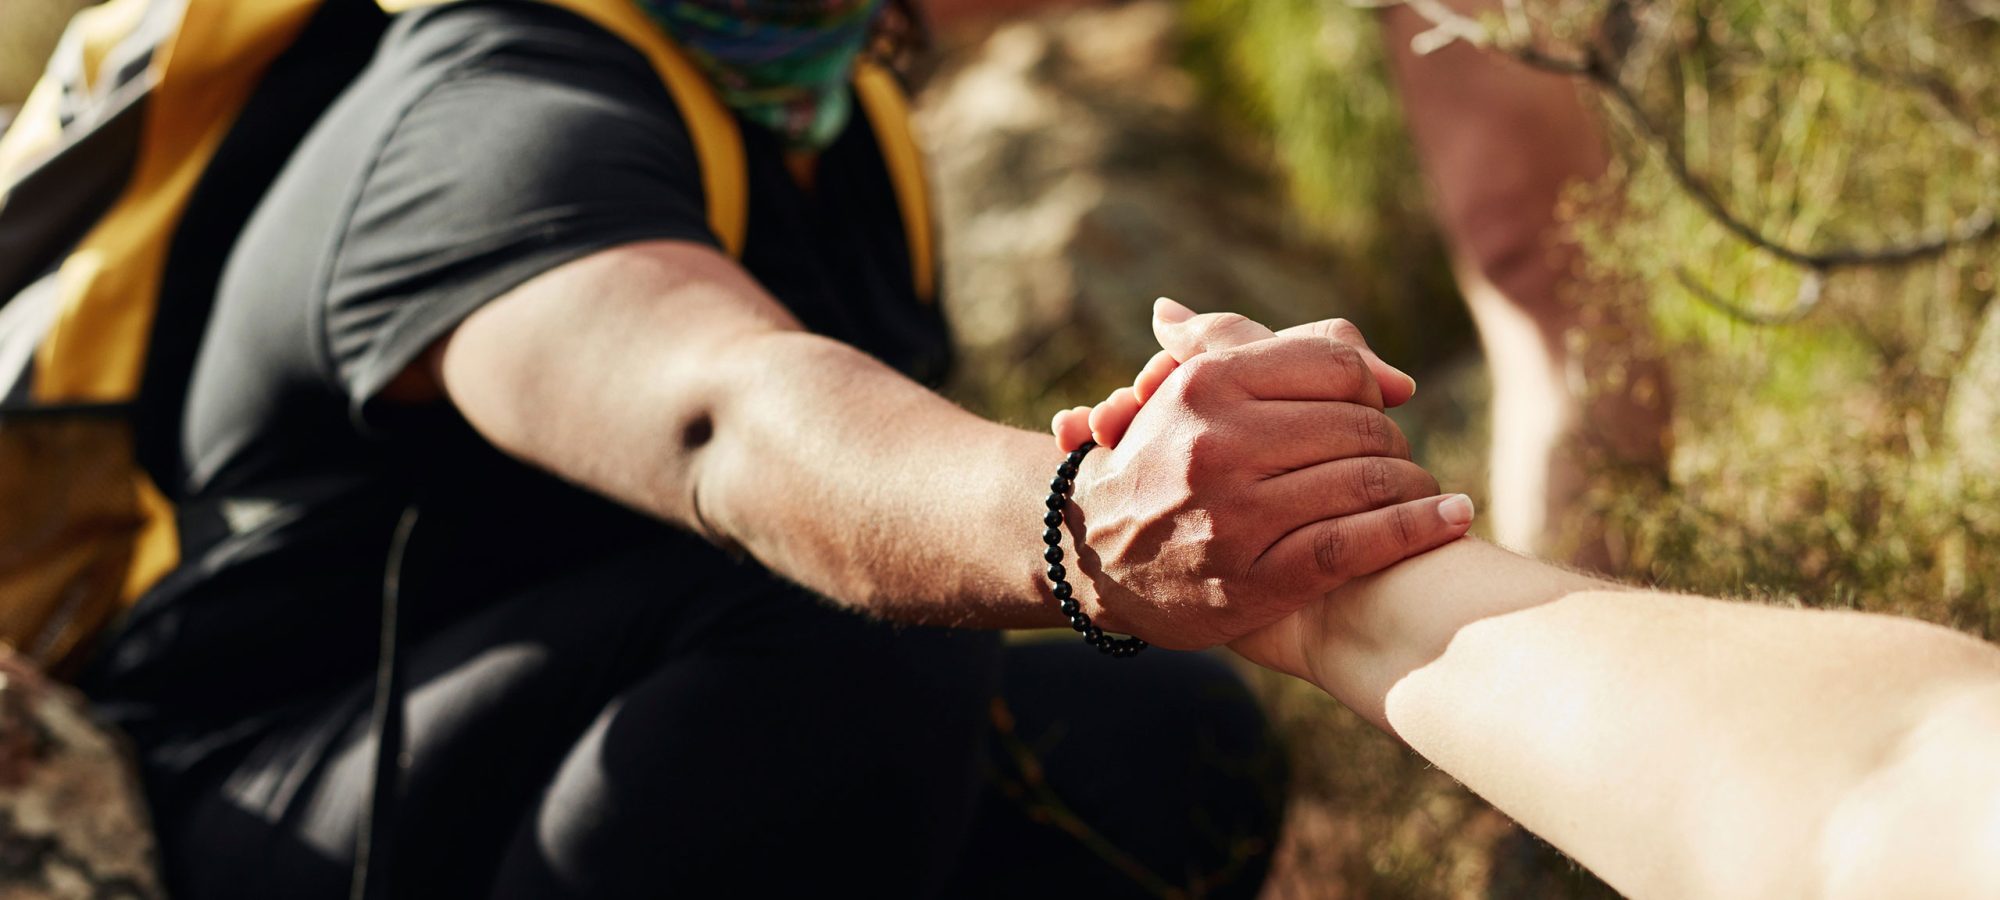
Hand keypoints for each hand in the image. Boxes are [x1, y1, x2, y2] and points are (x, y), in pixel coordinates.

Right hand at [1060, 299, 1473, 649]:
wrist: (1091, 558)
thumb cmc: (1158, 463)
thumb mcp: (1191, 391)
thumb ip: (1283, 358)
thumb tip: (1387, 372)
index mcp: (1204, 386)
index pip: (1333, 366)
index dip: (1371, 385)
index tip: (1382, 405)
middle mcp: (1217, 444)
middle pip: (1359, 424)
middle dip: (1391, 441)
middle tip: (1400, 459)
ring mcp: (1234, 514)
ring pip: (1364, 481)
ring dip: (1414, 485)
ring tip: (1429, 493)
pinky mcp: (1253, 578)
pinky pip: (1355, 544)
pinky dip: (1417, 529)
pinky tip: (1452, 517)